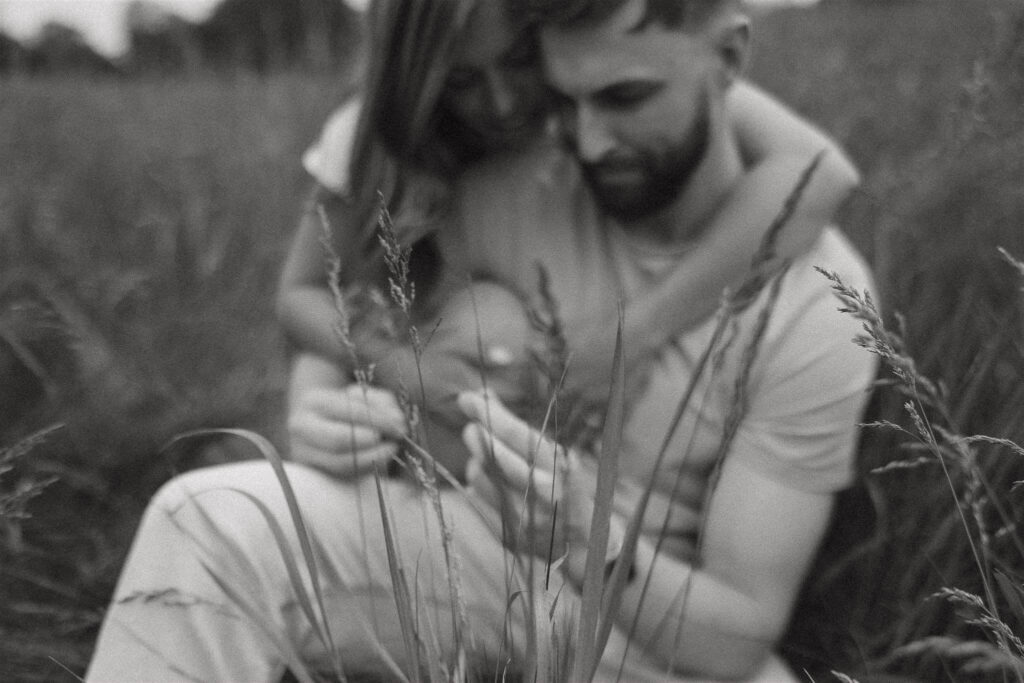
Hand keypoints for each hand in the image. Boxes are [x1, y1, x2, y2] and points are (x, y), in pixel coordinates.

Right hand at [288, 383, 407, 478]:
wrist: (319, 421)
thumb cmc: (347, 406)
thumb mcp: (364, 395)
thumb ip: (381, 403)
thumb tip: (396, 421)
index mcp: (314, 401)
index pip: (348, 411)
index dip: (378, 420)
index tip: (400, 426)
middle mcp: (301, 426)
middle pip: (339, 440)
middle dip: (373, 443)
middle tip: (395, 443)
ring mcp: (303, 451)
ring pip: (340, 462)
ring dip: (372, 459)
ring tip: (390, 450)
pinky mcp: (313, 470)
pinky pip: (342, 475)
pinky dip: (366, 468)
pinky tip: (379, 460)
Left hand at [458, 391, 621, 574]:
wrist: (584, 544)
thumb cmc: (567, 489)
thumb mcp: (554, 456)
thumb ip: (518, 430)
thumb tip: (483, 397)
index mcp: (560, 468)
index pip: (518, 435)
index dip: (491, 414)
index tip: (468, 398)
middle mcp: (542, 493)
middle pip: (495, 456)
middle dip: (477, 436)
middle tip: (471, 428)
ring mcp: (524, 517)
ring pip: (480, 477)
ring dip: (477, 462)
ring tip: (486, 459)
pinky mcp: (509, 535)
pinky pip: (478, 500)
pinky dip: (479, 485)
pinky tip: (491, 483)